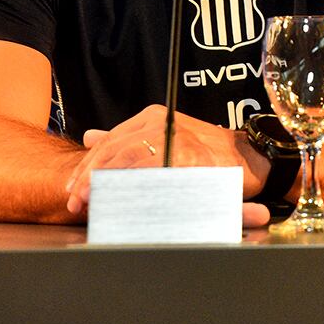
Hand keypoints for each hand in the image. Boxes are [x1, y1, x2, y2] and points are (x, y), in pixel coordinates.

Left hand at [63, 104, 270, 226]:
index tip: (74, 188)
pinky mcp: (190, 159)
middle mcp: (162, 123)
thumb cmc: (205, 151)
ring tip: (92, 205)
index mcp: (152, 117)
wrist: (250, 156)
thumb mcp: (162, 136)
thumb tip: (90, 136)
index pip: (110, 140)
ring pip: (130, 161)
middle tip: (76, 201)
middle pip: (115, 150)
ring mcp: (176, 139)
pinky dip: (137, 192)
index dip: (88, 165)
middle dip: (91, 178)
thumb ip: (127, 138)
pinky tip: (124, 206)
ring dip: (107, 186)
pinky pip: (156, 177)